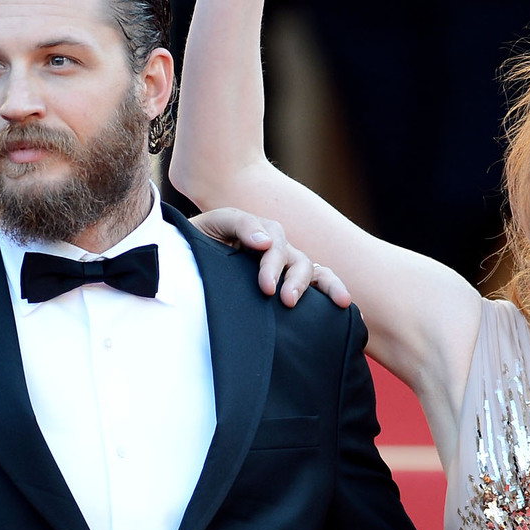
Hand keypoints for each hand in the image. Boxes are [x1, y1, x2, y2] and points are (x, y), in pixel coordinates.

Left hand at [191, 208, 350, 308]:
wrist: (183, 262)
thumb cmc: (195, 245)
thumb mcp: (212, 225)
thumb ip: (239, 223)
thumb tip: (267, 242)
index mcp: (259, 237)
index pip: (276, 244)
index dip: (273, 264)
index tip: (266, 286)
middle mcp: (275, 253)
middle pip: (296, 260)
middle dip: (295, 280)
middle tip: (286, 300)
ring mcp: (283, 271)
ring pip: (313, 271)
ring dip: (324, 286)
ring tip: (337, 304)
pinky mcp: (286, 290)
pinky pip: (318, 283)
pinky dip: (333, 291)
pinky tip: (346, 306)